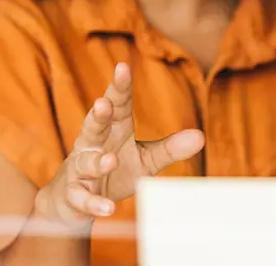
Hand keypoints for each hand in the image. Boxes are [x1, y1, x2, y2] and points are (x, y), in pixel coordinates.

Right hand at [36, 62, 204, 222]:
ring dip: (97, 161)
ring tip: (111, 160)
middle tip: (102, 103)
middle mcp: (92, 144)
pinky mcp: (74, 194)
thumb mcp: (146, 160)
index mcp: (113, 130)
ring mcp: (80, 169)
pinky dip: (94, 202)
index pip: (117, 105)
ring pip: (86, 161)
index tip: (122, 67)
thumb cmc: (115, 171)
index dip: (119, 87)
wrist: (74, 202)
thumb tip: (201, 136)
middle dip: (98, 114)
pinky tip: (109, 208)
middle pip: (94, 125)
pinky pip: (82, 198)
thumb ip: (169, 148)